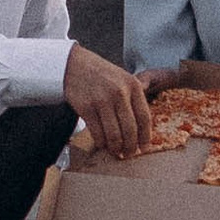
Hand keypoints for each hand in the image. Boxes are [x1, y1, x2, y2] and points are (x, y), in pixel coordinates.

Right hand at [64, 43, 153, 158]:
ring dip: (116, 148)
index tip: (144, 147)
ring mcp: (102, 101)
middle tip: (129, 154)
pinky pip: (97, 133)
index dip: (145, 136)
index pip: (144, 117)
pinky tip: (103, 144)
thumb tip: (141, 129)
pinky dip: (101, 143)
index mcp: (133, 86)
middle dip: (131, 147)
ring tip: (116, 152)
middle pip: (130, 129)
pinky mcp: (86, 108)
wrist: (73, 65)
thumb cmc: (100, 74)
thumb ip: (133, 99)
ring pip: (114, 135)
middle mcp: (119, 93)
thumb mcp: (123, 78)